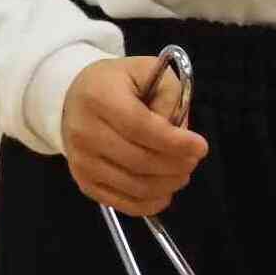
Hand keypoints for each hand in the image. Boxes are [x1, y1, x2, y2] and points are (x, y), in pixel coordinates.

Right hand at [61, 56, 208, 216]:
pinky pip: (125, 204)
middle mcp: (83, 132)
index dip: (175, 142)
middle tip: (193, 159)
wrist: (74, 99)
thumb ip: (169, 96)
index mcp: (99, 98)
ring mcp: (81, 161)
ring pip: (136, 186)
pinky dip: (152, 203)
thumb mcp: (146, 70)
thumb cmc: (116, 84)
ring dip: (168, 184)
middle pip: (140, 160)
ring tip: (180, 171)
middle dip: (177, 164)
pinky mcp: (85, 183)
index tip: (200, 146)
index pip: (140, 128)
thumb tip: (178, 132)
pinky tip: (164, 190)